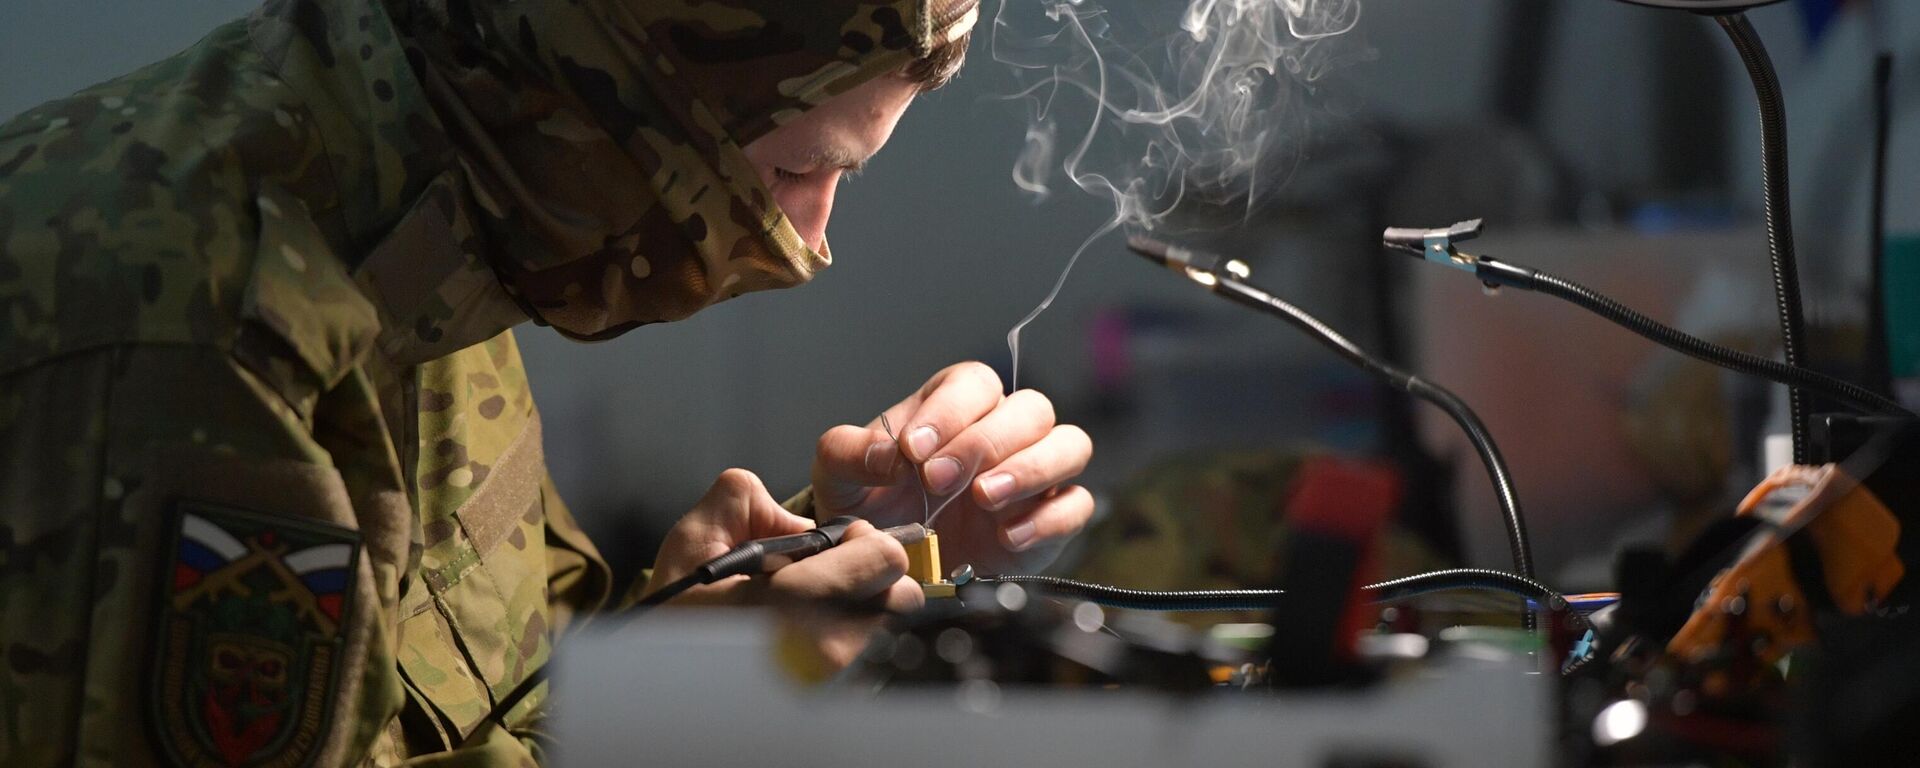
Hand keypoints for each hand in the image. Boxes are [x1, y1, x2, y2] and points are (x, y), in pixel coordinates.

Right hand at [642, 469, 923, 666]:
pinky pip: (867, 660)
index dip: (867, 542)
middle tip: (836, 574)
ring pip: (886, 631)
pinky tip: (812, 634)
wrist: (660, 681)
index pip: (883, 561)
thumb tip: (802, 522)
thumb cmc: (676, 610)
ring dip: (862, 610)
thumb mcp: (696, 538)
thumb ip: (747, 500)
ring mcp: (828, 684)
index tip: (844, 543)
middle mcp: (820, 652)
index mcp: (790, 604)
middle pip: (900, 600)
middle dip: (873, 578)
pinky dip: (850, 640)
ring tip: (817, 606)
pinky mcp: (830, 700)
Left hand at [811, 362, 1094, 574]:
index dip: (950, 412)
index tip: (913, 450)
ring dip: (1031, 468)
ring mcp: (1034, 474)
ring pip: (1069, 445)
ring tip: (984, 498)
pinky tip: (1006, 537)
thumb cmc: (869, 506)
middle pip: (1030, 409)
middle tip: (938, 480)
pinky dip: (1048, 519)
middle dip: (984, 442)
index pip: (974, 384)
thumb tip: (886, 453)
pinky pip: (1075, 505)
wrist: (887, 563)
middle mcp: (1002, 432)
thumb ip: (848, 452)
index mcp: (955, 406)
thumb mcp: (837, 476)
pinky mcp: (1050, 518)